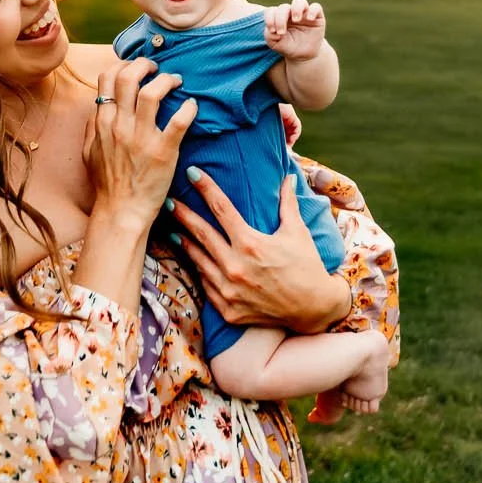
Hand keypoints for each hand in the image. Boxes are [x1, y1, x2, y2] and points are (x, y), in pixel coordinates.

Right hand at [84, 58, 196, 226]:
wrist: (121, 211)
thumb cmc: (107, 184)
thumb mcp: (89, 153)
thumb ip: (92, 127)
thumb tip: (96, 107)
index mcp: (103, 123)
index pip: (108, 79)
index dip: (123, 65)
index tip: (135, 67)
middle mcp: (120, 126)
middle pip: (129, 77)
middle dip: (144, 64)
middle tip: (156, 67)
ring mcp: (142, 138)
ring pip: (153, 93)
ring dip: (166, 80)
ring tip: (175, 80)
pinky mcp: (164, 152)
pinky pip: (179, 121)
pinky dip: (188, 108)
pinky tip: (191, 105)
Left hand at [167, 171, 350, 333]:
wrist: (313, 309)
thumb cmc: (306, 266)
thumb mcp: (297, 232)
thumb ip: (287, 204)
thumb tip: (287, 176)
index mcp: (251, 243)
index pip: (222, 208)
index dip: (206, 188)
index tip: (192, 173)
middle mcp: (236, 266)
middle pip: (201, 233)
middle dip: (183, 215)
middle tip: (168, 202)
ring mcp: (229, 290)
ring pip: (199, 260)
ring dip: (185, 244)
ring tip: (174, 231)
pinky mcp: (228, 309)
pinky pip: (206, 286)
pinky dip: (199, 271)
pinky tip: (193, 261)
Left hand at [264, 0, 325, 60]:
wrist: (303, 55)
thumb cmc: (287, 47)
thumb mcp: (275, 44)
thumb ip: (270, 36)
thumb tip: (273, 31)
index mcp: (278, 17)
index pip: (271, 11)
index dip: (269, 18)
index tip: (272, 31)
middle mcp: (290, 13)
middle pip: (284, 7)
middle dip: (280, 19)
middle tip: (281, 32)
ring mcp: (303, 14)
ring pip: (299, 1)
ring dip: (296, 9)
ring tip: (296, 20)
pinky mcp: (317, 17)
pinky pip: (316, 7)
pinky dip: (313, 10)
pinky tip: (310, 19)